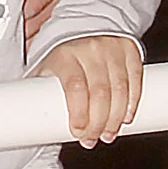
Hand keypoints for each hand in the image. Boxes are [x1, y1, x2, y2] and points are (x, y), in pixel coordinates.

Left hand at [37, 31, 143, 146]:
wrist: (83, 29)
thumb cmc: (63, 58)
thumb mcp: (48, 70)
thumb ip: (41, 94)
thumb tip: (32, 126)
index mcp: (65, 55)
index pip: (75, 86)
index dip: (79, 113)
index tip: (78, 132)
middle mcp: (90, 49)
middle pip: (100, 92)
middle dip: (98, 122)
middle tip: (93, 139)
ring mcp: (111, 47)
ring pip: (119, 89)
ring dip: (116, 117)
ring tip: (108, 133)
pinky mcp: (129, 49)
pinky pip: (135, 79)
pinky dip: (133, 102)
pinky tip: (126, 117)